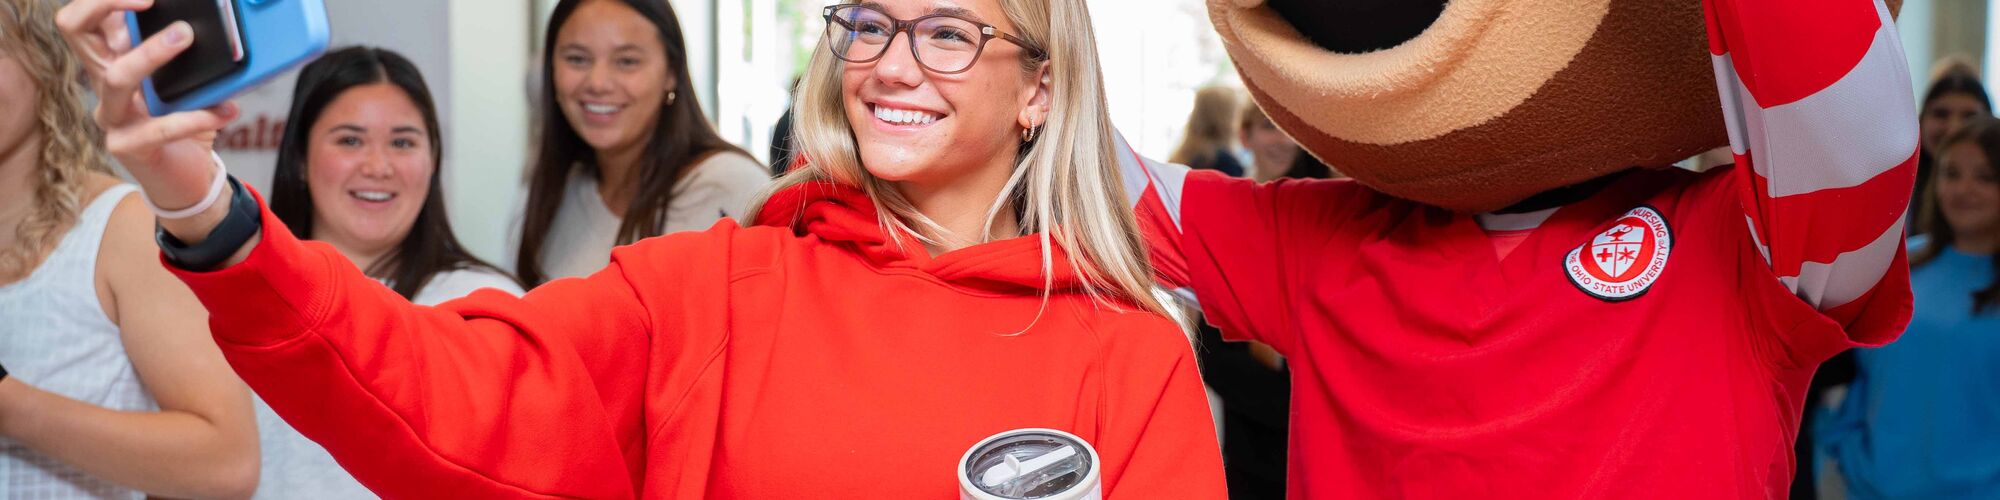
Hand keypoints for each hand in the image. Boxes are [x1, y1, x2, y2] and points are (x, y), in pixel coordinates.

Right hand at [57, 0, 240, 241]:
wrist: (190, 180)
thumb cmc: (188, 123)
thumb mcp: (187, 81)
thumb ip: (188, 54)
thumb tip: (211, 22)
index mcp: (114, 59)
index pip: (87, 18)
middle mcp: (103, 83)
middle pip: (75, 31)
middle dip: (109, 5)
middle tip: (153, 3)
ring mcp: (111, 116)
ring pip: (115, 76)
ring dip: (152, 53)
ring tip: (188, 38)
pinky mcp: (128, 146)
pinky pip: (159, 127)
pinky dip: (197, 116)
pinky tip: (226, 110)